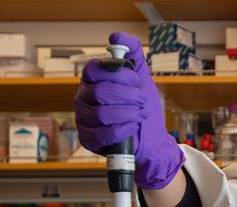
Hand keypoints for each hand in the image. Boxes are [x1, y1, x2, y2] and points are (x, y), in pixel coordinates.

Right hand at [74, 32, 183, 189]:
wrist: (152, 138)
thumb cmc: (142, 106)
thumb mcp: (141, 76)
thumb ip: (132, 53)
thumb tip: (117, 36)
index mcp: (93, 81)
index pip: (93, 69)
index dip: (116, 74)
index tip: (134, 79)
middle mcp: (84, 98)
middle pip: (99, 91)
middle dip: (127, 95)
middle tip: (142, 99)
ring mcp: (84, 119)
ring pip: (101, 113)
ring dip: (128, 113)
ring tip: (141, 114)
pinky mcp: (89, 139)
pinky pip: (103, 133)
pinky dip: (123, 129)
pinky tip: (133, 127)